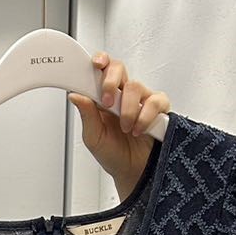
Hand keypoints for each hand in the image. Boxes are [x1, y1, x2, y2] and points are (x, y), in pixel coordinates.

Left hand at [69, 54, 170, 202]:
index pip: (102, 71)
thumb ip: (87, 115)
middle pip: (119, 69)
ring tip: (125, 128)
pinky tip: (139, 129)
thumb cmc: (113, 154)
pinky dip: (146, 116)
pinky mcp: (159, 109)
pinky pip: (156, 101)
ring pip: (135, 86)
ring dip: (127, 109)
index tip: (95, 64)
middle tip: (107, 102)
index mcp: (104, 98)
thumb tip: (75, 95)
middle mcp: (123, 95)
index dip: (100, 61)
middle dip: (111, 81)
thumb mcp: (93, 137)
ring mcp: (142, 100)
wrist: (132, 173)